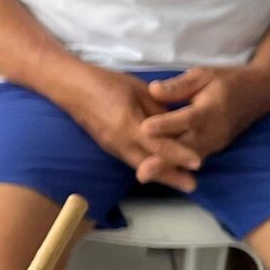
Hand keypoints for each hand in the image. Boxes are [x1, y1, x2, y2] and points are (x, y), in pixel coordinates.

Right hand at [68, 67, 202, 190]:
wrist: (73, 88)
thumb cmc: (107, 83)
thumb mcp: (139, 90)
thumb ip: (157, 110)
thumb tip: (175, 125)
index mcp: (128, 123)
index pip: (157, 143)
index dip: (178, 154)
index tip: (197, 163)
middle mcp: (120, 141)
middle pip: (149, 163)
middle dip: (171, 176)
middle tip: (192, 186)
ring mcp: (113, 147)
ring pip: (141, 165)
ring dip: (161, 175)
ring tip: (181, 182)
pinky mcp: (109, 148)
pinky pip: (132, 160)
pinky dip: (147, 167)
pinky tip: (158, 170)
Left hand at [139, 66, 259, 164]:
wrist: (260, 93)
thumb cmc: (227, 80)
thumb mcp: (203, 74)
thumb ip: (179, 85)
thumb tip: (154, 90)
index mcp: (210, 109)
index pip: (186, 120)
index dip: (165, 124)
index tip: (143, 128)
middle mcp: (214, 131)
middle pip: (186, 148)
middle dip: (164, 160)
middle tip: (142, 172)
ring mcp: (215, 143)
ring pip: (188, 159)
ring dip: (167, 168)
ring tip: (144, 175)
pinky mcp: (213, 149)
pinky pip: (192, 160)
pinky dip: (175, 167)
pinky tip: (156, 172)